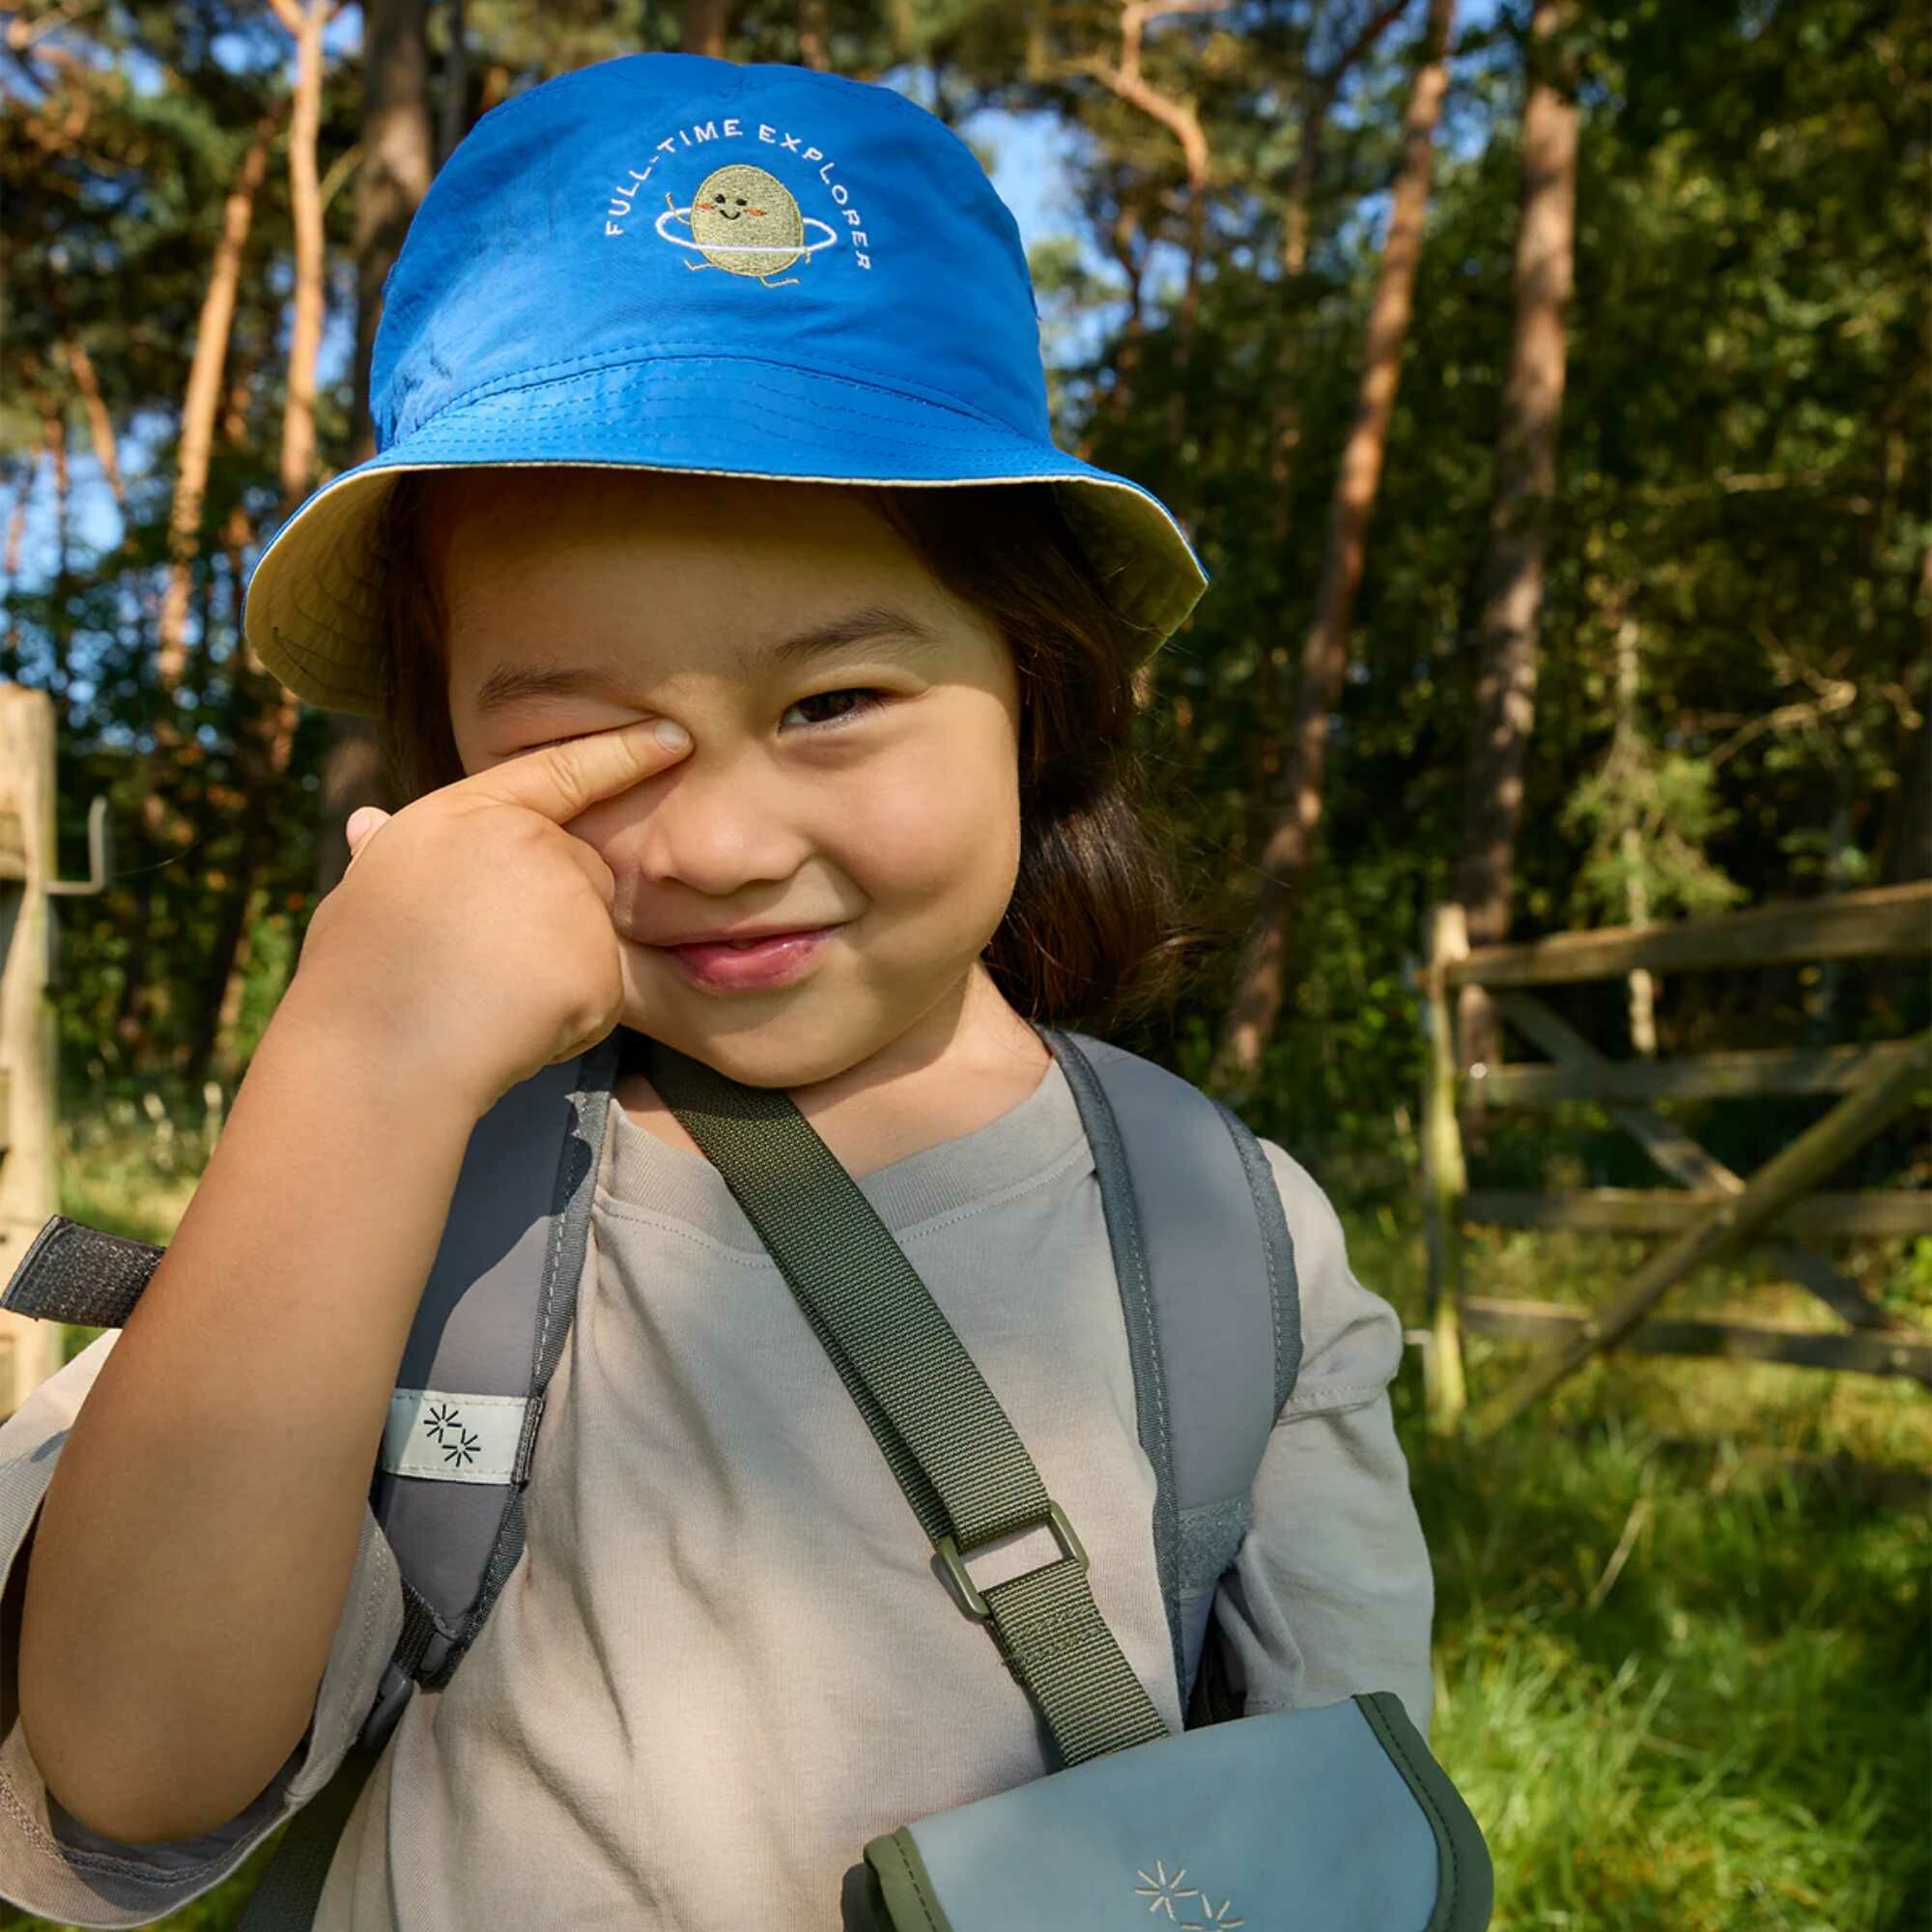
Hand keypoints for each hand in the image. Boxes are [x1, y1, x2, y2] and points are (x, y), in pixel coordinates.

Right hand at [286, 718, 692, 1117]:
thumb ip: (387, 856)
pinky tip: (515, 1031)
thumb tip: (367, 823)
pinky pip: (599, 996)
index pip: (559, 771)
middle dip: (552, 918)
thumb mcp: (362, 894)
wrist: (379, 1054)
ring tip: (488, 1000)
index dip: (623, 752)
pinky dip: (570, 1022)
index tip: (673, 736)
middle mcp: (527, 840)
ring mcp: (568, 897)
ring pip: (591, 936)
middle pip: (582, 870)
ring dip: (558, 973)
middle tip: (479, 968)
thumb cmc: (355, 978)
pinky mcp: (597, 960)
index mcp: (466, 813)